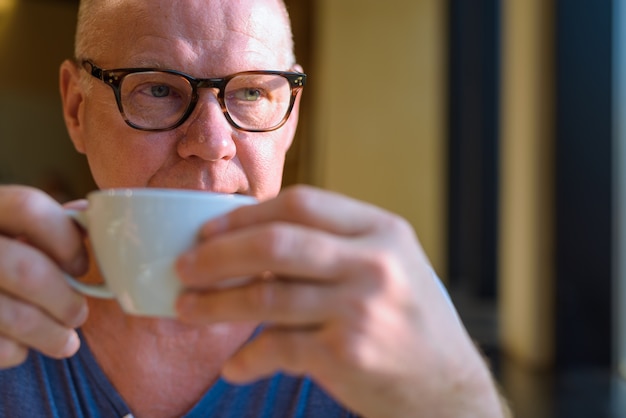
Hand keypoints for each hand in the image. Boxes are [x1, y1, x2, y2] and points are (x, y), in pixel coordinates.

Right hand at [0, 186, 88, 367]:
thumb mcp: (9, 227)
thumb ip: (47, 223)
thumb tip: (95, 218)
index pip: (28, 208)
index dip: (65, 240)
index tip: (80, 266)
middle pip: (28, 271)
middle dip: (65, 301)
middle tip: (78, 315)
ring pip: (18, 318)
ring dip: (53, 335)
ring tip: (66, 342)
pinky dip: (16, 352)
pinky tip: (21, 346)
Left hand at [175, 185, 503, 417]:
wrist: (447, 387)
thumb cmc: (408, 320)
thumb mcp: (388, 265)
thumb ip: (335, 247)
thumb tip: (252, 241)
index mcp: (383, 231)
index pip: (303, 203)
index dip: (247, 215)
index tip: (210, 230)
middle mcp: (375, 264)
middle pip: (277, 244)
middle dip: (219, 254)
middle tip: (184, 266)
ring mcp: (361, 309)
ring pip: (267, 299)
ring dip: (216, 305)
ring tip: (186, 309)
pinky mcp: (347, 356)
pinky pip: (278, 350)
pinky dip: (247, 360)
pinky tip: (234, 367)